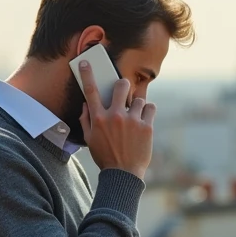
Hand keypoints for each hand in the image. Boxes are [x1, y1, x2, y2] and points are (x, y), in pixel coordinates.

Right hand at [77, 59, 154, 179]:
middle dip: (124, 84)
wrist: (123, 174)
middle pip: (121, 85)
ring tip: (135, 116)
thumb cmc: (105, 157)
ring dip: (137, 104)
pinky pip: (150, 108)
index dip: (87, 74)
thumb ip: (86, 120)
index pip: (90, 91)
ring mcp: (132, 121)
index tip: (85, 62)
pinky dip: (148, 111)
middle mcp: (115, 116)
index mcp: (98, 119)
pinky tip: (144, 120)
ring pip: (138, 98)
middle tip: (125, 89)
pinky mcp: (146, 127)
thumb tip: (86, 104)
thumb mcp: (90, 140)